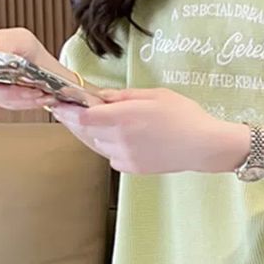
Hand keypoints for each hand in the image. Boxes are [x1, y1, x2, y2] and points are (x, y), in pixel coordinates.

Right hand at [0, 27, 57, 110]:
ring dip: (23, 97)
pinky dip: (29, 102)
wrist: (49, 69)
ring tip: (38, 90)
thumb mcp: (21, 39)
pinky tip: (40, 95)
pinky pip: (12, 106)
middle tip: (25, 87)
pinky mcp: (5, 100)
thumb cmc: (30, 51)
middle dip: (7, 91)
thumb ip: (3, 44)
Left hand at [49, 87, 248, 174]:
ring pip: (98, 144)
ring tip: (111, 124)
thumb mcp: (155, 95)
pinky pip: (112, 157)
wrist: (203, 145)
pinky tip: (126, 140)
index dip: (68, 111)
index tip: (60, 104)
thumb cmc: (184, 115)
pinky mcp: (132, 168)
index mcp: (123, 116)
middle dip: (80, 121)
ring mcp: (125, 156)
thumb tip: (101, 95)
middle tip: (78, 111)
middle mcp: (119, 138)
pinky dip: (112, 148)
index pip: (82, 116)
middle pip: (86, 131)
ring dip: (97, 134)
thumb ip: (124, 96)